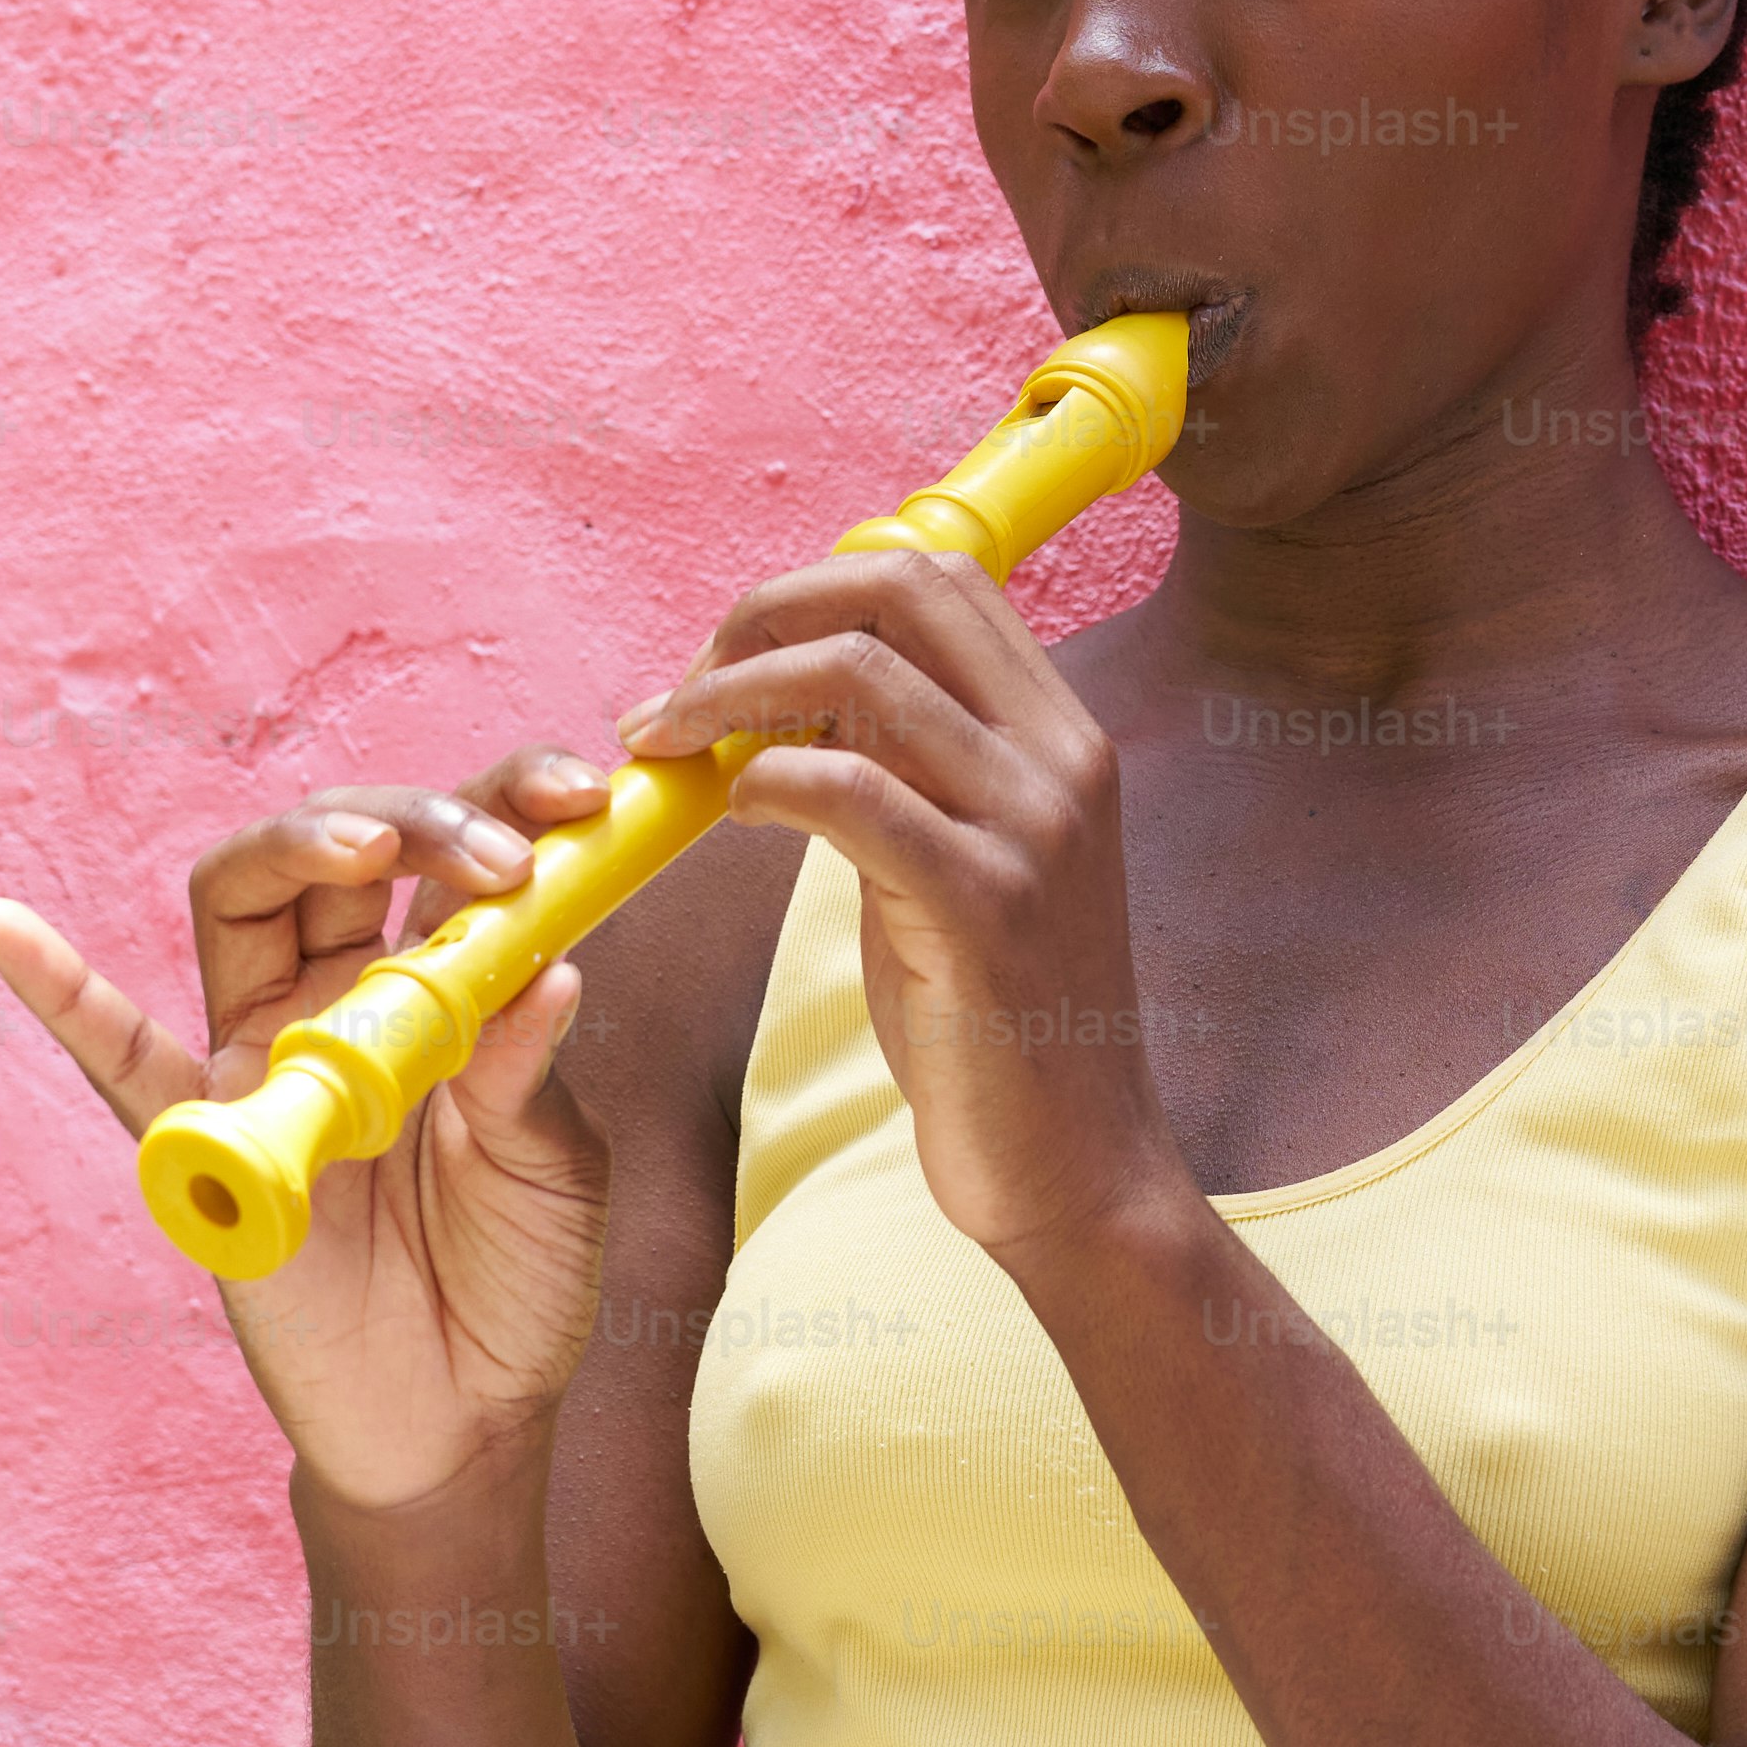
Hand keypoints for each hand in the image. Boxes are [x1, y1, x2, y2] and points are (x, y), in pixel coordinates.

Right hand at [0, 748, 623, 1518]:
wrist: (461, 1423)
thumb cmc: (515, 1281)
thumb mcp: (553, 1168)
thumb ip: (528, 1072)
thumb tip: (548, 964)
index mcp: (432, 991)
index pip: (445, 863)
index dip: (503, 805)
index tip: (577, 795)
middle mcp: (338, 1001)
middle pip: (337, 853)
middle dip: (415, 819)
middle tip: (494, 855)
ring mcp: (261, 1060)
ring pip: (244, 905)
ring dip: (297, 848)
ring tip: (367, 849)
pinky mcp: (196, 1138)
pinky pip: (112, 1057)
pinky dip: (53, 988)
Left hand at [622, 551, 1188, 1266]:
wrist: (1079, 1171)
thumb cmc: (996, 1025)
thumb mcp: (961, 864)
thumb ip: (908, 770)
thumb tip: (795, 695)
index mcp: (1062, 734)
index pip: (938, 575)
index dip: (815, 587)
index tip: (730, 655)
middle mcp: (1063, 757)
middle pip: (901, 589)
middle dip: (765, 613)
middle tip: (680, 689)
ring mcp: (1035, 828)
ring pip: (862, 677)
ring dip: (732, 695)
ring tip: (667, 747)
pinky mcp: (988, 908)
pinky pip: (851, 793)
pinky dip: (764, 782)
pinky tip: (729, 815)